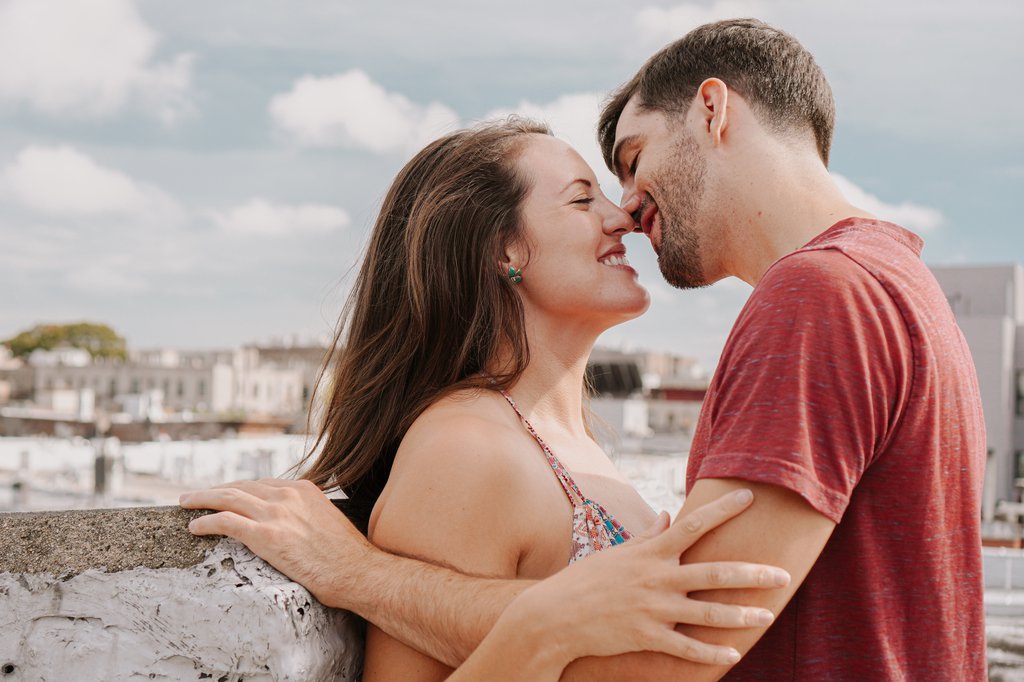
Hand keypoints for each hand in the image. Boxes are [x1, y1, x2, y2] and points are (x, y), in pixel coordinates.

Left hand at [179, 479, 370, 609]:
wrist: (357, 571)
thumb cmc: (347, 556)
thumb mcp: (328, 522)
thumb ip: (307, 516)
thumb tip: (295, 526)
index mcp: (304, 490)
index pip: (262, 484)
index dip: (239, 488)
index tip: (226, 493)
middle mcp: (288, 495)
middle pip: (241, 487)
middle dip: (215, 490)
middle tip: (196, 495)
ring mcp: (276, 513)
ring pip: (228, 498)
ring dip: (202, 499)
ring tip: (186, 503)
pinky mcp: (266, 535)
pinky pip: (225, 522)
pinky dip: (206, 521)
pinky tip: (194, 526)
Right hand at [496, 489, 788, 667]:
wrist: (555, 616)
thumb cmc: (585, 581)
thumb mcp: (616, 553)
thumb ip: (647, 537)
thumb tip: (666, 515)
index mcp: (650, 553)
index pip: (693, 524)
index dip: (723, 510)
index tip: (749, 497)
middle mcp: (656, 577)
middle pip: (713, 572)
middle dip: (751, 573)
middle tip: (783, 573)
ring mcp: (653, 609)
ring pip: (707, 612)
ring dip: (740, 614)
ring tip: (767, 615)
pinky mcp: (646, 636)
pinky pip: (686, 648)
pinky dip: (711, 652)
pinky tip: (734, 653)